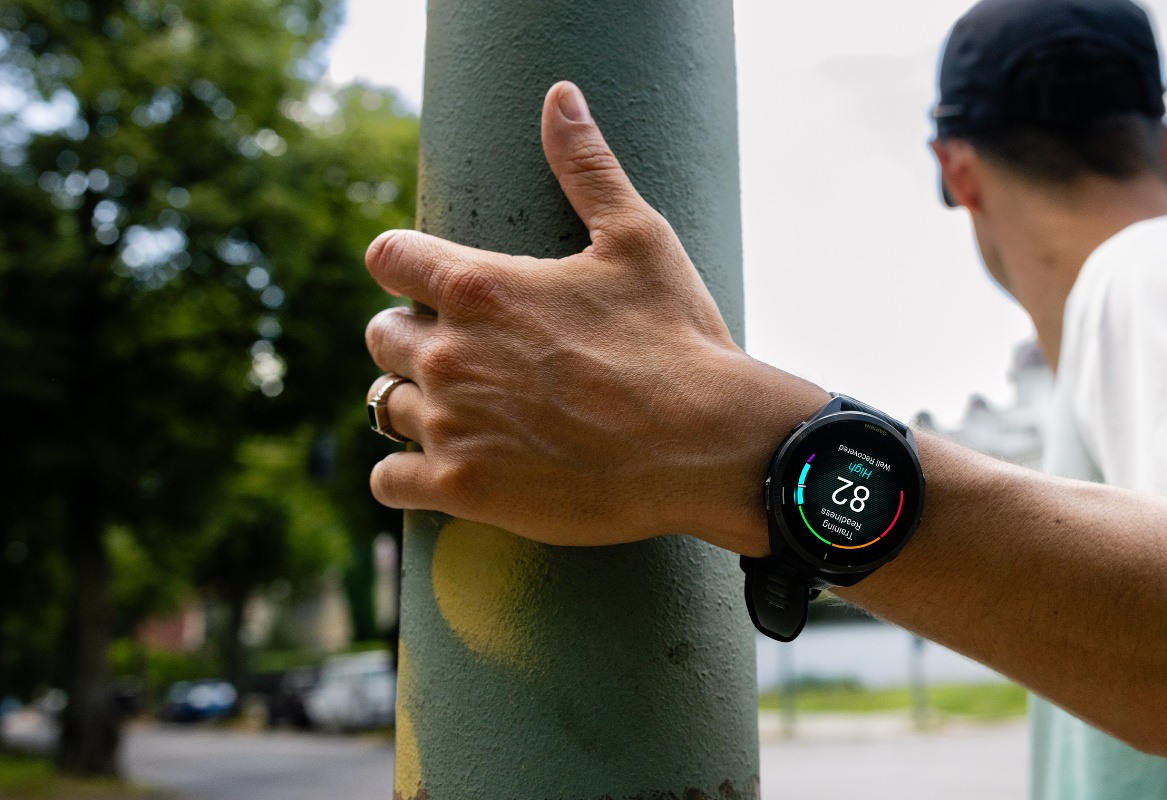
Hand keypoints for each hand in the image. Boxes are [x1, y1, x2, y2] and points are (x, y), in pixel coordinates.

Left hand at [363, 81, 824, 552]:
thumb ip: (586, 166)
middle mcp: (450, 354)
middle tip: (466, 351)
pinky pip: (389, 480)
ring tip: (463, 409)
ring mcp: (452, 426)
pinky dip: (406, 474)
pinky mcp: (464, 491)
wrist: (707, 445)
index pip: (389, 258)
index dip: (408, 265)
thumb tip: (561, 98)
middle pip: (380, 335)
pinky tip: (439, 467)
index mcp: (478, 286)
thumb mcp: (639, 239)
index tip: (434, 282)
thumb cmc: (676, 339)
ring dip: (416, 401)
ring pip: (384, 405)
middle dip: (413, 335)